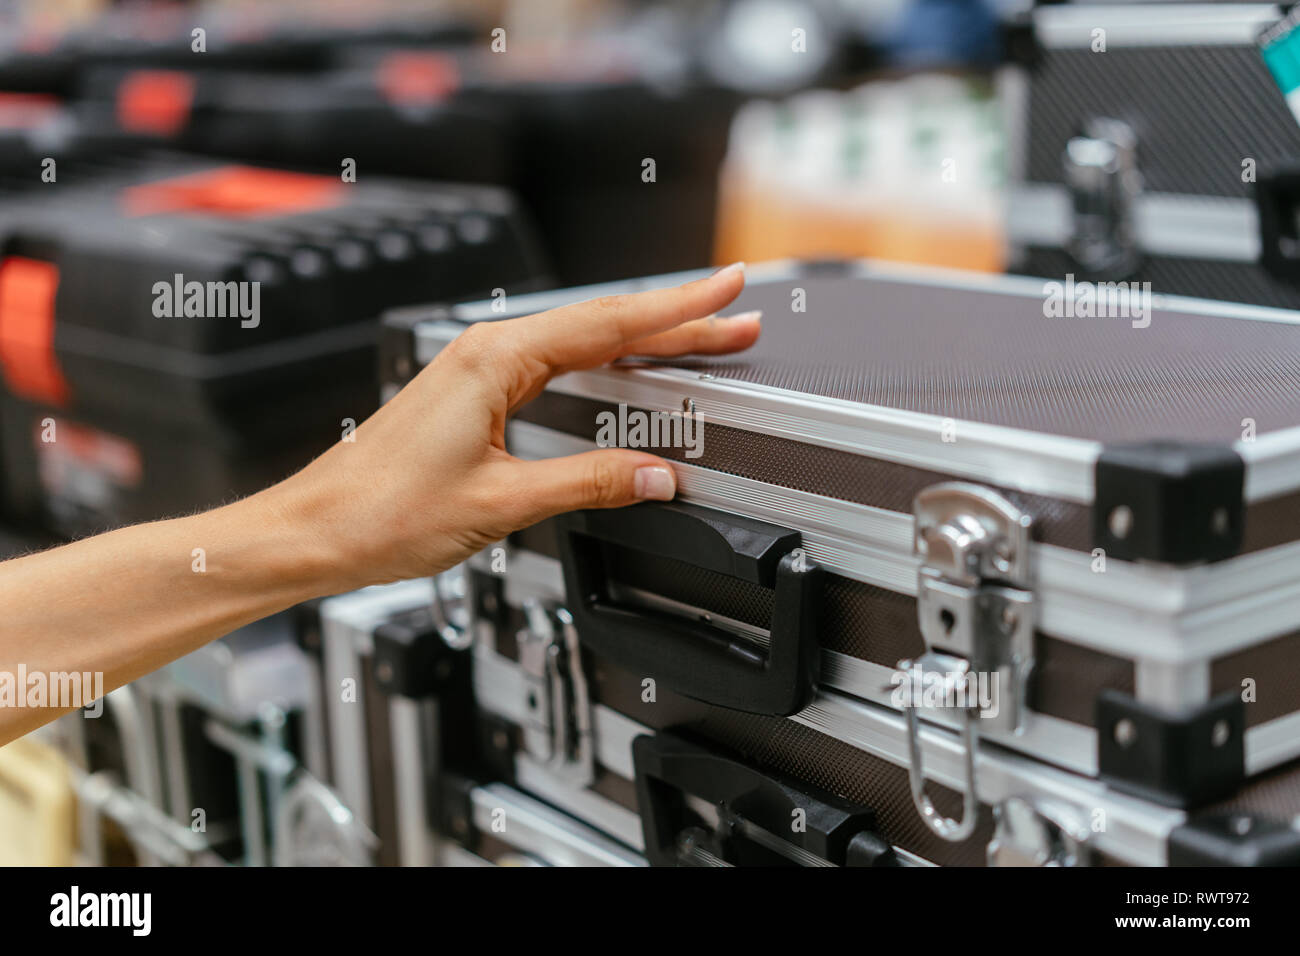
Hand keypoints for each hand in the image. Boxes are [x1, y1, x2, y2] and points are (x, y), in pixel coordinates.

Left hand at [269, 263, 759, 591]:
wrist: (316, 530)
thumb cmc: (382, 513)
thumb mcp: (502, 503)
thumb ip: (588, 483)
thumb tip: (656, 476)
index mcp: (496, 360)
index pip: (610, 323)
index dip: (678, 310)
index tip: (726, 291)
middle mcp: (487, 352)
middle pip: (604, 325)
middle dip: (677, 322)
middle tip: (738, 317)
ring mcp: (480, 371)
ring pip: (582, 343)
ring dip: (644, 342)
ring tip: (701, 343)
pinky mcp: (474, 395)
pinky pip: (557, 365)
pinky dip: (605, 364)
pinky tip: (627, 370)